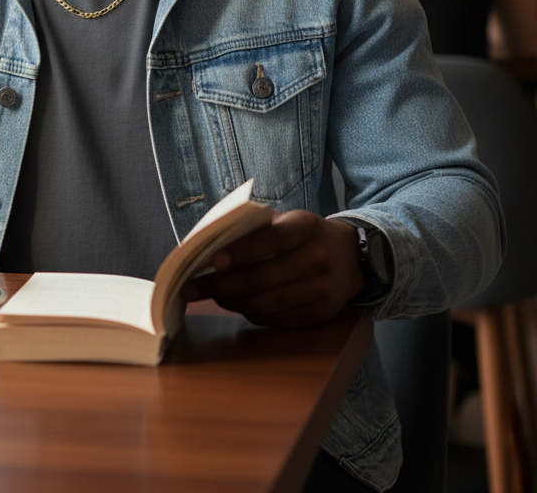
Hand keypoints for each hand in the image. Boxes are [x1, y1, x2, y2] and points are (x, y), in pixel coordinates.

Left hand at [182, 211, 364, 327]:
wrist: (350, 258)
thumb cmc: (303, 235)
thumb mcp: (286, 220)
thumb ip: (253, 228)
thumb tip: (206, 242)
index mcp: (306, 227)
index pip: (271, 240)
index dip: (240, 251)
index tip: (212, 260)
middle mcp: (317, 260)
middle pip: (261, 278)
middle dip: (219, 285)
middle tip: (190, 288)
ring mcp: (320, 291)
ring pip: (264, 303)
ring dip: (229, 302)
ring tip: (208, 296)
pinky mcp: (319, 315)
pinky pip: (274, 319)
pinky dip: (248, 312)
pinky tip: (234, 303)